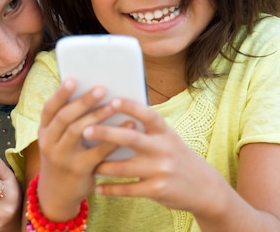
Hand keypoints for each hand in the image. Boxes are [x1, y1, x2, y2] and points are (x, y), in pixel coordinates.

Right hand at [35, 78, 121, 220]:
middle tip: (101, 88)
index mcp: (44, 131)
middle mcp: (49, 143)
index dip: (60, 94)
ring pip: (79, 132)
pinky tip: (128, 125)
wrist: (57, 193)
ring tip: (114, 104)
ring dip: (98, 116)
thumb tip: (93, 93)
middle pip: (65, 117)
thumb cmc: (63, 156)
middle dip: (84, 101)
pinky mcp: (79, 170)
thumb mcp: (56, 139)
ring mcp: (62, 157)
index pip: (49, 108)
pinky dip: (113, 137)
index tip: (73, 79)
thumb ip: (68, 121)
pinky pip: (97, 151)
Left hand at [87, 98, 224, 211]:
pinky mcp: (157, 190)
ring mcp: (160, 171)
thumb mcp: (167, 139)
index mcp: (165, 132)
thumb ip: (145, 129)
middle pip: (130, 139)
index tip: (111, 100)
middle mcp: (163, 149)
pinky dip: (111, 189)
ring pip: (123, 167)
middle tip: (85, 130)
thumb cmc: (175, 156)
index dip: (130, 107)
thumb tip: (112, 111)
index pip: (147, 115)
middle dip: (106, 134)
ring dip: (102, 165)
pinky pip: (128, 190)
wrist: (205, 189)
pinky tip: (98, 187)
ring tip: (85, 162)